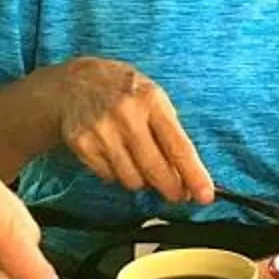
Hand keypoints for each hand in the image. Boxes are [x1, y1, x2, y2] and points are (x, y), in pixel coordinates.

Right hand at [51, 58, 214, 204]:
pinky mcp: (82, 145)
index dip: (193, 175)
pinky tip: (117, 156)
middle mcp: (126, 116)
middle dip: (172, 189)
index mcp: (151, 100)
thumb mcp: (153, 98)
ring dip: (143, 180)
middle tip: (178, 194)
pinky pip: (110, 177)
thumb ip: (171, 133)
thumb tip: (187, 176)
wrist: (74, 82)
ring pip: (132, 179)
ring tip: (140, 162)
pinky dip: (119, 174)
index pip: (178, 147)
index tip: (205, 196)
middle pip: (156, 169)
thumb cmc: (123, 91)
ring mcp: (101, 131)